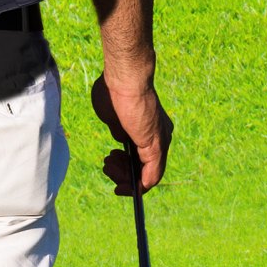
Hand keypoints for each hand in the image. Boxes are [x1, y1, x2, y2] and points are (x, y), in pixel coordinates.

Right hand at [91, 73, 172, 195]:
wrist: (124, 79)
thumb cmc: (114, 91)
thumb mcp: (112, 116)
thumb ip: (117, 129)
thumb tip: (120, 140)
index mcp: (148, 129)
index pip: (141, 156)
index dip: (125, 166)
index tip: (109, 163)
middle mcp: (159, 137)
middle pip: (144, 168)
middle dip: (121, 172)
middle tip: (106, 164)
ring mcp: (160, 143)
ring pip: (147, 175)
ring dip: (125, 179)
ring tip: (108, 167)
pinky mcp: (156, 147)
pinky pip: (151, 176)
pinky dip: (138, 186)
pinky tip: (124, 187)